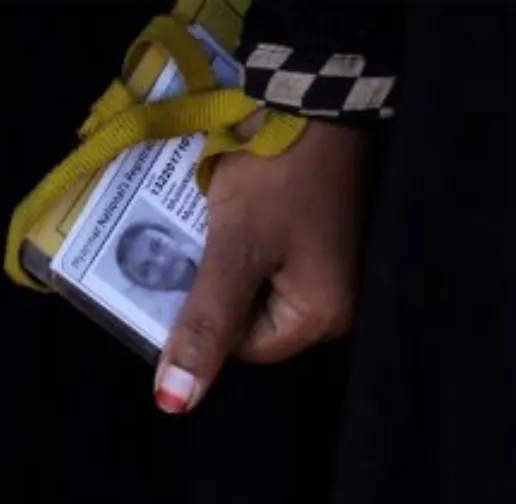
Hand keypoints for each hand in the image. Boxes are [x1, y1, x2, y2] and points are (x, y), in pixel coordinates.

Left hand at [153, 120, 368, 414]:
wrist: (316, 88)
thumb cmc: (278, 173)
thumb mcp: (235, 250)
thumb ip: (205, 326)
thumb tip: (176, 403)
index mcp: (325, 315)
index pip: (244, 347)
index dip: (206, 317)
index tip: (183, 276)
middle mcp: (340, 296)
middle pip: (253, 314)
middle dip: (216, 283)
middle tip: (190, 245)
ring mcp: (335, 257)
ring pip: (259, 278)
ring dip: (226, 256)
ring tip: (206, 224)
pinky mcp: (324, 224)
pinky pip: (274, 247)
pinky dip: (246, 232)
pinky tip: (227, 206)